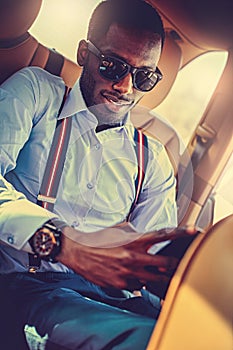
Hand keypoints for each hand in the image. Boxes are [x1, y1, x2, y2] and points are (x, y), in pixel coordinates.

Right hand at [57, 224, 198, 293]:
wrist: (78, 251)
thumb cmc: (99, 238)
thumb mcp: (119, 230)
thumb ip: (137, 233)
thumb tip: (150, 235)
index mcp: (134, 240)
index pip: (163, 235)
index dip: (181, 233)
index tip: (193, 231)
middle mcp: (133, 257)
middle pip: (165, 264)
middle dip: (175, 265)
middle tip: (179, 263)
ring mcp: (127, 273)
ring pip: (153, 280)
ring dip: (157, 276)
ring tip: (154, 272)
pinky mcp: (120, 284)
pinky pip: (137, 287)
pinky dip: (139, 283)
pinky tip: (134, 277)